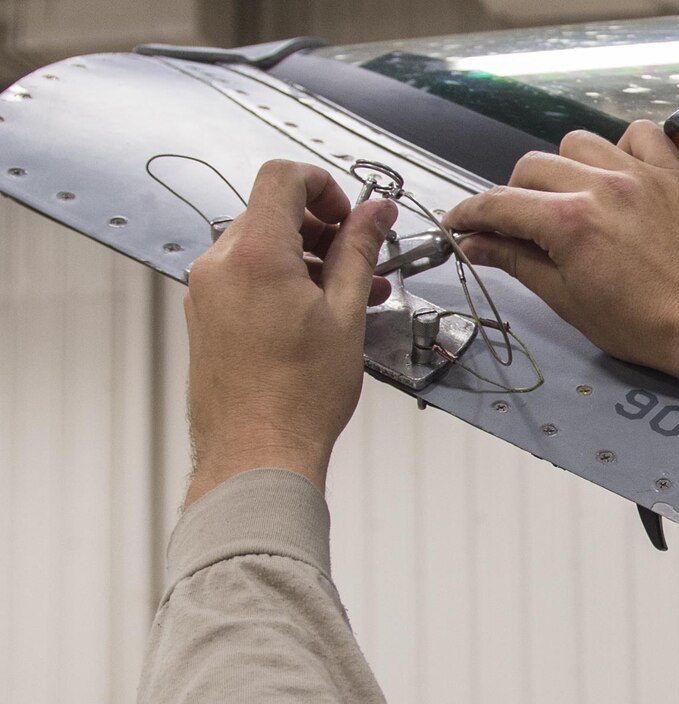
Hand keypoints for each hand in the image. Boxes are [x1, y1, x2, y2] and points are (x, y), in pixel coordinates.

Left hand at [183, 160, 396, 504]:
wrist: (257, 452)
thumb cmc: (298, 397)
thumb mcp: (345, 314)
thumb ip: (358, 253)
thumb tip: (374, 214)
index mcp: (254, 252)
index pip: (282, 178)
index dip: (323, 186)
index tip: (350, 216)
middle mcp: (220, 263)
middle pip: (271, 213)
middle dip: (321, 229)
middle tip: (359, 260)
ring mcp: (207, 290)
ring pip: (259, 247)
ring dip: (305, 259)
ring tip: (347, 295)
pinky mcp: (205, 315)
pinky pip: (245, 278)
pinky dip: (281, 282)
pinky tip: (315, 316)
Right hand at [444, 123, 678, 402]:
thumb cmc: (640, 326)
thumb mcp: (568, 300)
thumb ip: (518, 262)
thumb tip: (474, 243)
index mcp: (568, 221)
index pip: (500, 203)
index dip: (470, 214)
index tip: (460, 224)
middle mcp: (599, 185)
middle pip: (532, 167)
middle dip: (516, 196)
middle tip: (523, 226)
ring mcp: (639, 174)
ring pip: (578, 143)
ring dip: (564, 167)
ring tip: (573, 198)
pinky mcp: (673, 174)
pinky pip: (639, 134)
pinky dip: (622, 146)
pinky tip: (619, 174)